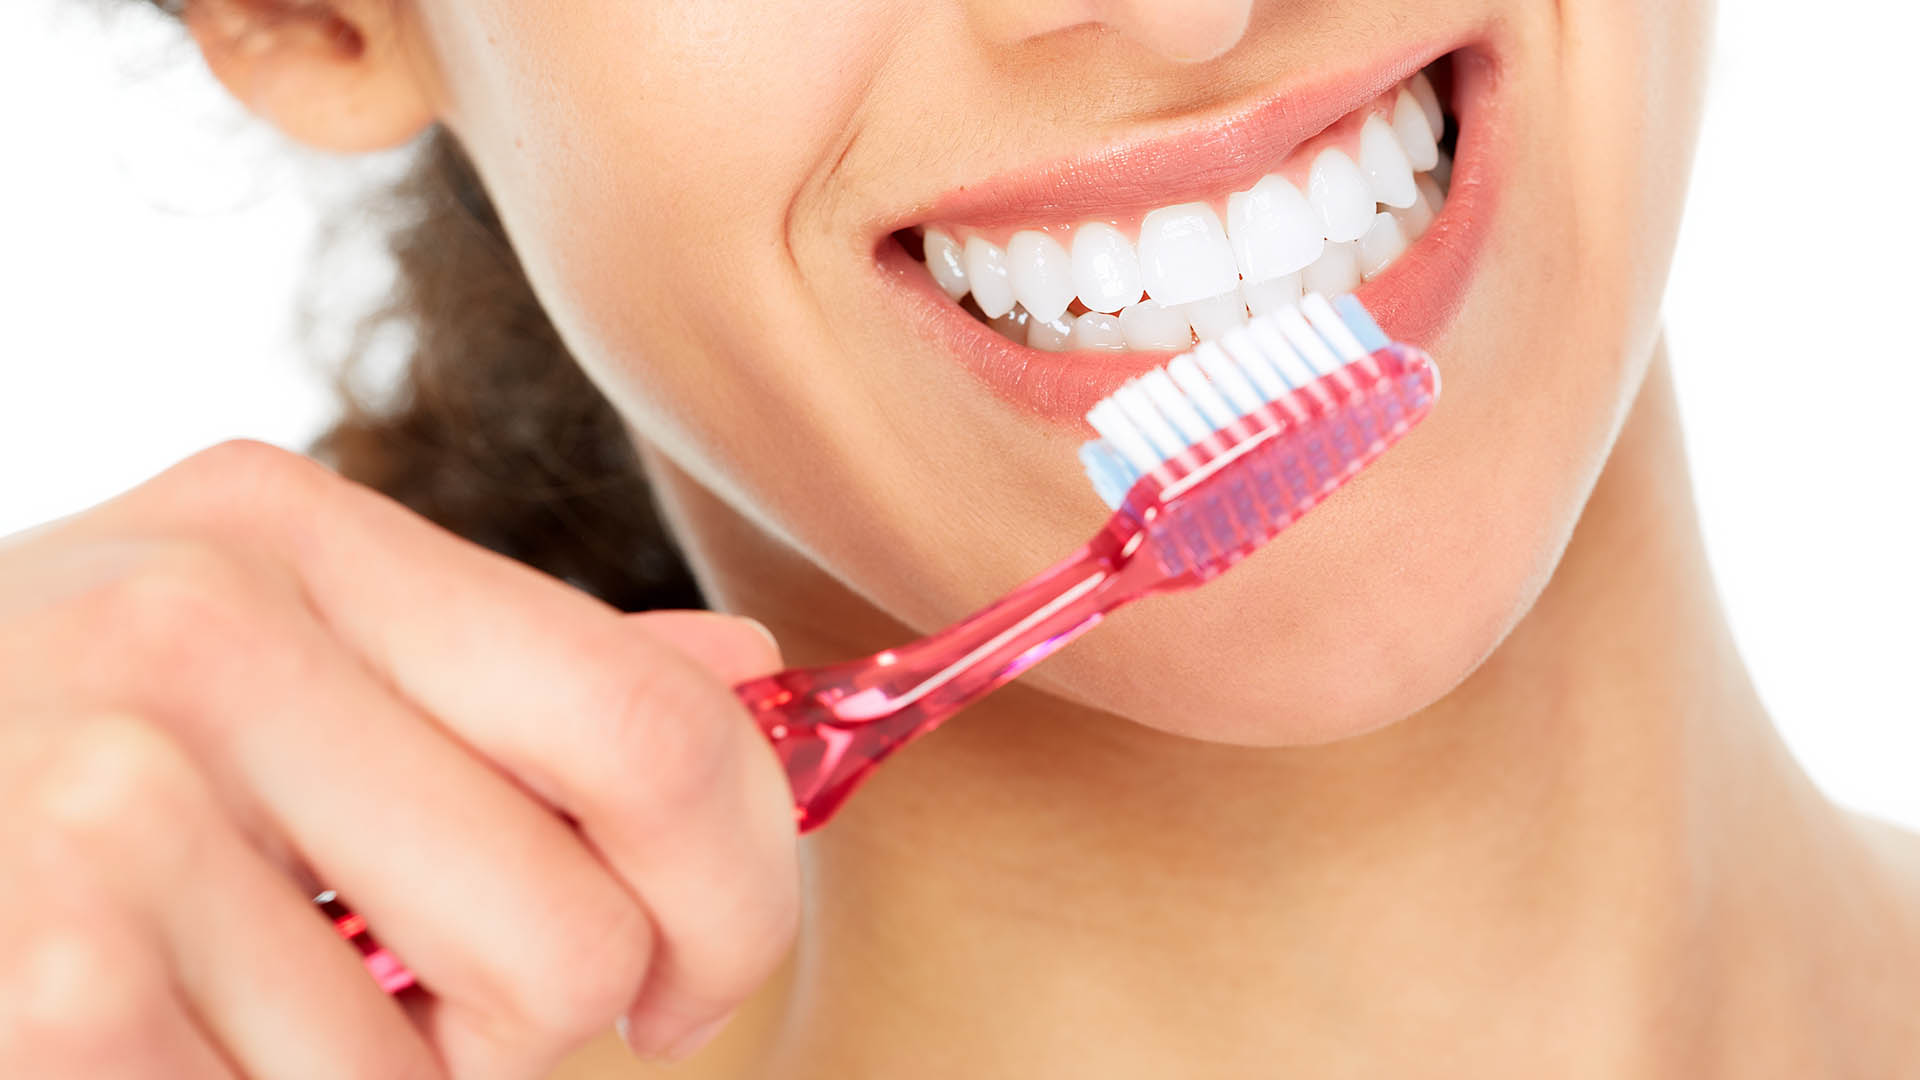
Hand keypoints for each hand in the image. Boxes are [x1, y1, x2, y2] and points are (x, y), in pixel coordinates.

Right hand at [0, 441, 799, 1076]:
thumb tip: (740, 674)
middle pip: (573, 938)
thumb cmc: (35, 743)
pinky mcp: (40, 979)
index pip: (655, 726)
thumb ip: (509, 673)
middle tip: (433, 1010)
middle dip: (537, 1028)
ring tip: (228, 1001)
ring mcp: (96, 803)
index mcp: (297, 531)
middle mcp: (203, 631)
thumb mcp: (269, 645)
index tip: (685, 975)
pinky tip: (136, 1038)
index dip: (733, 891)